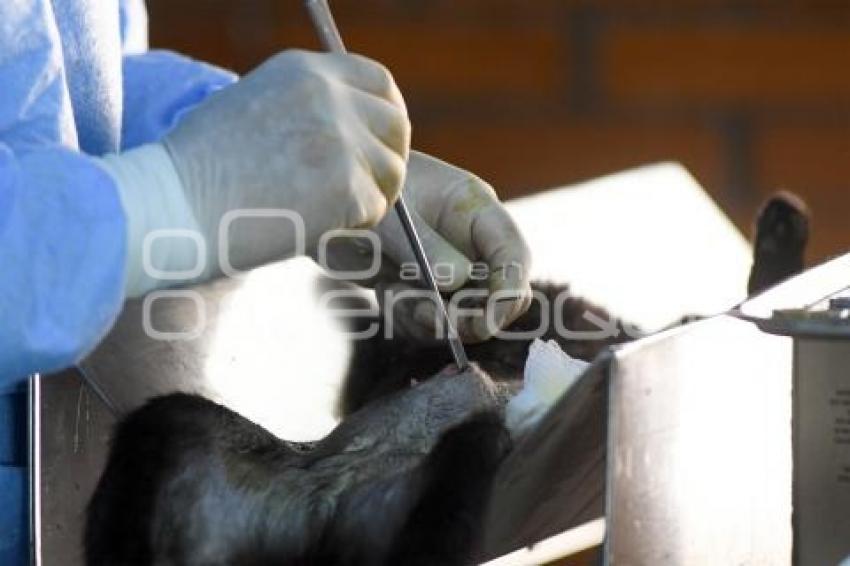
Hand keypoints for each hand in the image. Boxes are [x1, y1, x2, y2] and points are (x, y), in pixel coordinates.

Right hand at [164, 50, 409, 272]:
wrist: (171, 207)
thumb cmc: (198, 172)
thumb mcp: (253, 107)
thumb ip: (305, 109)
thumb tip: (349, 132)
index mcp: (304, 71)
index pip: (379, 82)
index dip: (387, 118)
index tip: (379, 145)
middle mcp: (327, 95)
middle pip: (396, 126)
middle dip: (387, 160)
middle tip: (366, 189)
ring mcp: (340, 139)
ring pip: (392, 171)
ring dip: (371, 196)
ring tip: (328, 211)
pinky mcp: (345, 185)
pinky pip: (375, 209)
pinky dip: (354, 226)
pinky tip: (315, 226)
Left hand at [326, 151, 531, 341]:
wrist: (311, 201)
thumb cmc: (353, 189)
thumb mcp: (388, 217)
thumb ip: (426, 248)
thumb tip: (458, 283)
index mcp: (473, 208)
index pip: (513, 255)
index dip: (508, 292)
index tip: (483, 321)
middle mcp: (467, 240)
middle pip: (496, 294)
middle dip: (468, 315)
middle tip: (430, 317)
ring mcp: (445, 265)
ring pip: (465, 315)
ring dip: (432, 320)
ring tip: (396, 297)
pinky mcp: (421, 287)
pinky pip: (434, 322)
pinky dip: (411, 321)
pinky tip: (386, 295)